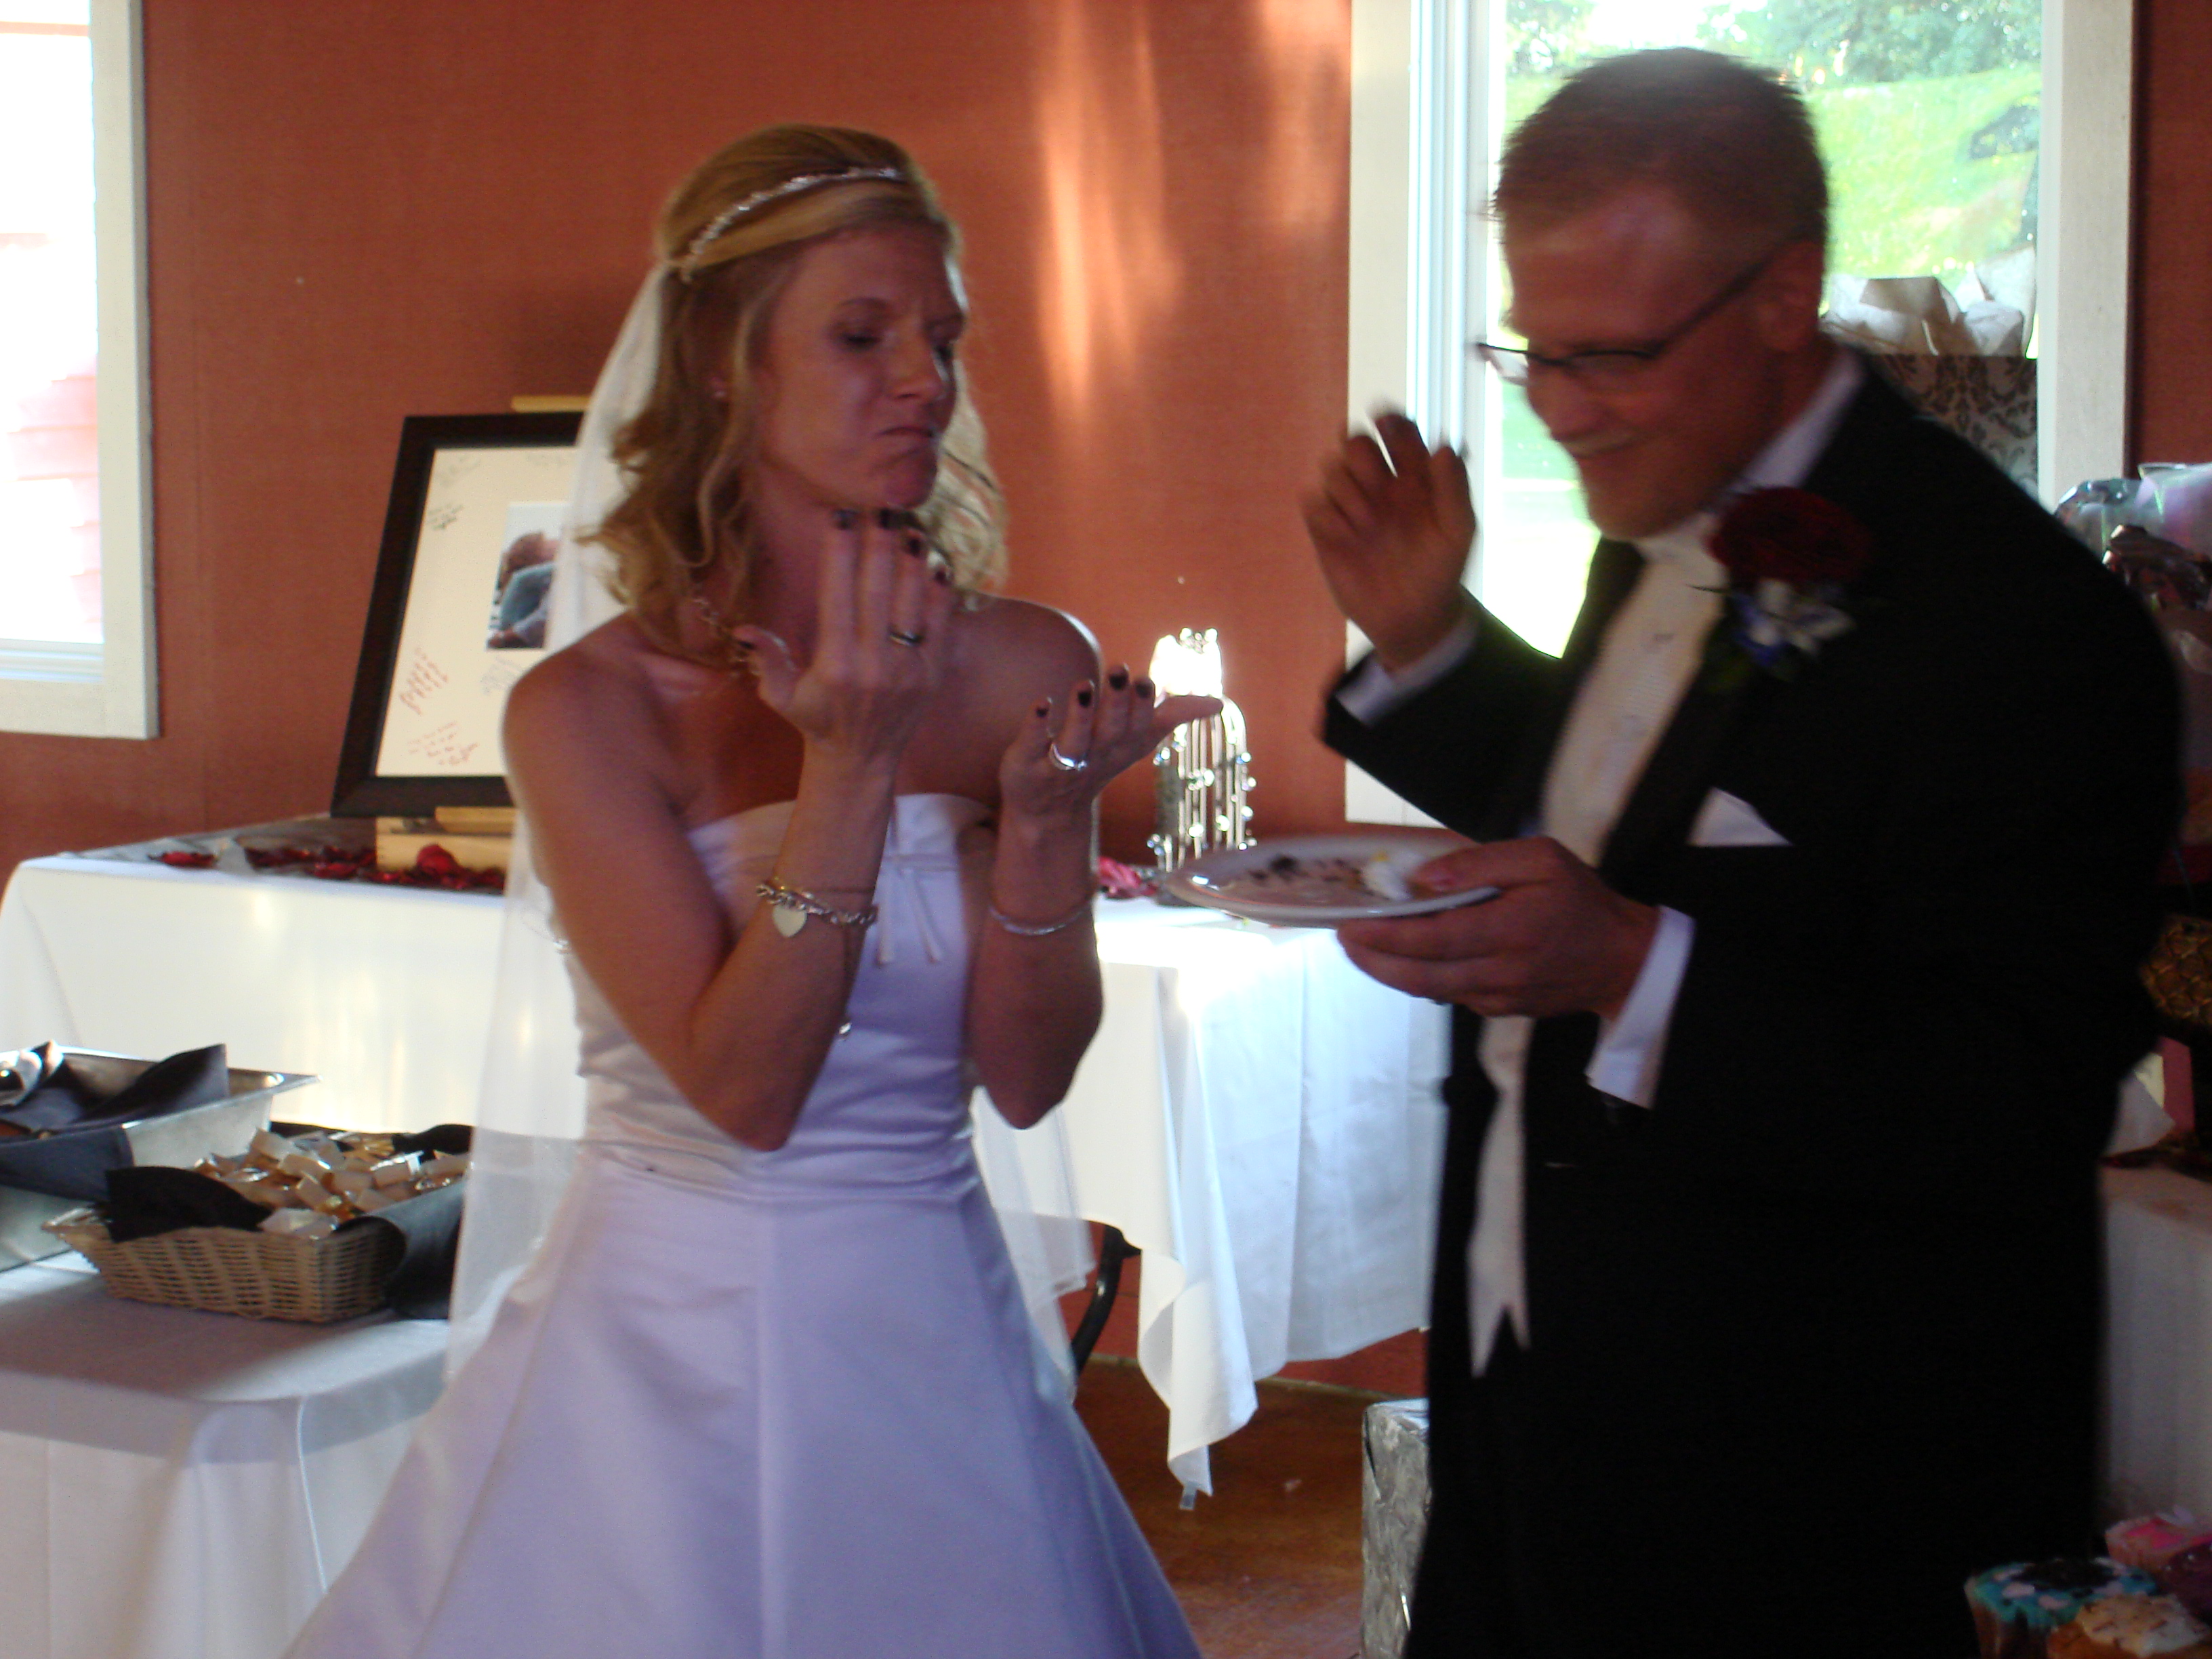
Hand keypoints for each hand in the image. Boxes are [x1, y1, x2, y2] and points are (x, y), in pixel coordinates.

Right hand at [734, 509, 957, 768]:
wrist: (861, 761)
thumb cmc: (815, 721)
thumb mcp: (779, 695)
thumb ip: (766, 658)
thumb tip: (743, 629)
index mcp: (835, 665)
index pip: (838, 595)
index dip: (841, 552)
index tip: (841, 517)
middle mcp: (874, 665)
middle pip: (879, 590)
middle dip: (880, 544)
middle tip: (882, 506)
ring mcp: (908, 670)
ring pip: (913, 602)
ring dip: (913, 560)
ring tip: (911, 525)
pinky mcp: (933, 675)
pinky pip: (940, 625)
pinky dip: (940, 593)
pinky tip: (937, 563)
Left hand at [999, 664, 1220, 825]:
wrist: (1047, 811)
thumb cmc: (1095, 762)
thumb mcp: (1135, 741)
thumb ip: (1172, 715)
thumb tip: (1221, 703)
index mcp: (1121, 746)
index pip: (1138, 725)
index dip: (1141, 704)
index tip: (1145, 680)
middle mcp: (1095, 755)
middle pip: (1109, 730)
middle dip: (1115, 703)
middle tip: (1118, 669)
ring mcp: (1060, 763)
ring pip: (1073, 742)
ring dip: (1079, 715)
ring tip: (1083, 685)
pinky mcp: (1026, 763)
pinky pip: (1031, 744)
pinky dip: (1036, 725)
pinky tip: (1041, 703)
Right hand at [1302, 410, 1475, 669]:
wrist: (1412, 616)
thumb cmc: (1440, 569)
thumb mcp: (1458, 530)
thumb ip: (1454, 487)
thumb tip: (1443, 445)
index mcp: (1413, 475)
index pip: (1397, 431)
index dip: (1389, 420)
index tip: (1385, 423)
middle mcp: (1379, 483)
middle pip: (1356, 443)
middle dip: (1361, 456)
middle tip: (1378, 485)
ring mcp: (1350, 505)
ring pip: (1332, 468)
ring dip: (1347, 491)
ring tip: (1368, 526)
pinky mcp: (1325, 529)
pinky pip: (1313, 502)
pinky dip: (1327, 515)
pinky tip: (1347, 538)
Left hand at [1335, 837, 1657, 1020]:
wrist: (1622, 960)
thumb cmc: (1582, 901)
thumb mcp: (1543, 859)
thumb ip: (1482, 863)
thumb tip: (1425, 876)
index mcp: (1510, 931)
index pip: (1433, 940)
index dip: (1384, 936)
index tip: (1350, 923)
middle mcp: (1499, 973)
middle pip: (1418, 975)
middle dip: (1372, 959)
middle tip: (1342, 937)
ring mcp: (1497, 997)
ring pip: (1428, 989)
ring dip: (1387, 970)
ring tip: (1360, 945)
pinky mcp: (1498, 1009)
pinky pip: (1447, 993)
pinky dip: (1418, 976)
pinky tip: (1402, 956)